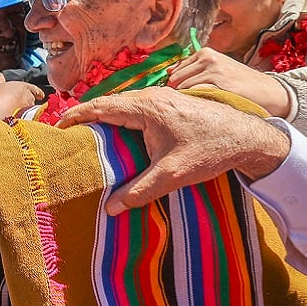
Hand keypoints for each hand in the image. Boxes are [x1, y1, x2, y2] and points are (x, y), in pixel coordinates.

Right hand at [0, 72, 41, 119]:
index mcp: (24, 87)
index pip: (35, 89)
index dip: (37, 92)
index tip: (39, 94)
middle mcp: (29, 98)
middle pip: (32, 99)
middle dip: (27, 101)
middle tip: (18, 103)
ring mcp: (29, 110)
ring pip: (29, 109)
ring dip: (24, 110)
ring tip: (15, 112)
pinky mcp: (27, 120)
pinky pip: (26, 118)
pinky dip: (22, 118)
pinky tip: (15, 119)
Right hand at [57, 87, 291, 214]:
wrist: (249, 137)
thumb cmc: (210, 151)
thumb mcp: (172, 175)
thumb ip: (139, 190)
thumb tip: (111, 209)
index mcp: (146, 108)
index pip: (100, 107)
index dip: (76, 115)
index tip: (57, 126)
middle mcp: (152, 96)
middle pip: (109, 103)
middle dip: (87, 116)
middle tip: (68, 134)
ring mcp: (164, 97)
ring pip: (125, 104)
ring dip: (106, 116)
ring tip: (90, 134)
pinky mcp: (173, 103)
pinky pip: (138, 107)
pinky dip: (122, 117)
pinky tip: (122, 134)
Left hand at [166, 48, 290, 115]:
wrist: (268, 91)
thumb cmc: (239, 82)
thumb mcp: (216, 69)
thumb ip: (193, 69)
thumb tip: (168, 72)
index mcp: (205, 52)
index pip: (175, 70)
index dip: (175, 86)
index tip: (183, 96)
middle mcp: (207, 58)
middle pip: (175, 79)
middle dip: (177, 93)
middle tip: (189, 104)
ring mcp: (213, 70)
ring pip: (183, 88)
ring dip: (186, 100)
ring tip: (199, 106)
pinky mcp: (219, 84)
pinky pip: (195, 95)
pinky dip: (196, 103)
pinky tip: (206, 108)